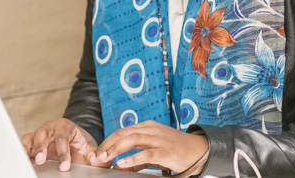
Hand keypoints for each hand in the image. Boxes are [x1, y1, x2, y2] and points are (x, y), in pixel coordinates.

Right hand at [20, 118, 101, 171]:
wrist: (75, 143)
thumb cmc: (81, 144)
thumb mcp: (90, 148)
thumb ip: (94, 153)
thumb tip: (94, 158)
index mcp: (65, 126)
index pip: (62, 137)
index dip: (63, 152)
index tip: (65, 166)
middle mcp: (50, 128)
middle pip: (42, 133)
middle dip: (41, 146)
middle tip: (41, 160)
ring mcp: (40, 135)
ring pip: (31, 137)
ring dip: (28, 148)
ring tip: (27, 158)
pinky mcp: (33, 144)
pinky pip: (25, 145)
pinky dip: (22, 150)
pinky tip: (20, 158)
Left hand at [89, 120, 208, 172]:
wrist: (198, 150)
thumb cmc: (174, 150)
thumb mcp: (153, 152)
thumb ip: (137, 159)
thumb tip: (121, 167)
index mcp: (147, 126)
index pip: (122, 131)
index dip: (107, 141)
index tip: (97, 152)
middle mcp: (151, 129)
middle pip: (124, 133)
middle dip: (108, 144)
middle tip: (96, 156)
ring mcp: (159, 139)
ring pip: (133, 139)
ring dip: (116, 149)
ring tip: (105, 158)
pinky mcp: (166, 151)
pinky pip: (146, 153)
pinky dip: (132, 158)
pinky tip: (122, 164)